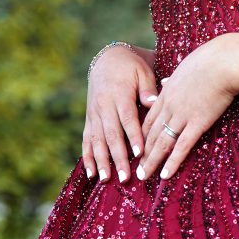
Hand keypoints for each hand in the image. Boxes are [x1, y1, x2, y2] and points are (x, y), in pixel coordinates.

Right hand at [83, 45, 157, 184]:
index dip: (133, 136)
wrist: (107, 59)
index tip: (140, 153)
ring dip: (101, 161)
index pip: (127, 118)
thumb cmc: (131, 67)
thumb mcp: (142, 71)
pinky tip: (91, 173)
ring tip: (106, 179)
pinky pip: (86, 140)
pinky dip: (88, 157)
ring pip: (96, 140)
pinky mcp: (89, 119)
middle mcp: (104, 106)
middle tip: (126, 177)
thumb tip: (153, 102)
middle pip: (111, 134)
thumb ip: (147, 88)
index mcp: (119, 94)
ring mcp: (94, 114)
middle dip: (118, 157)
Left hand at [137, 35, 237, 181]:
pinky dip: (172, 162)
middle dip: (142, 153)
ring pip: (162, 143)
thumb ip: (171, 78)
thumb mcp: (182, 67)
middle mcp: (169, 107)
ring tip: (144, 176)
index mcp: (166, 93)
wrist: (222, 63)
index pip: (148, 119)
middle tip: (135, 168)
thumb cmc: (207, 61)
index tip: (136, 148)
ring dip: (152, 161)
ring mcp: (182, 116)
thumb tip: (163, 81)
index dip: (141, 136)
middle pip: (151, 134)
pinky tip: (165, 174)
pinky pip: (182, 146)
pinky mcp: (198, 123)